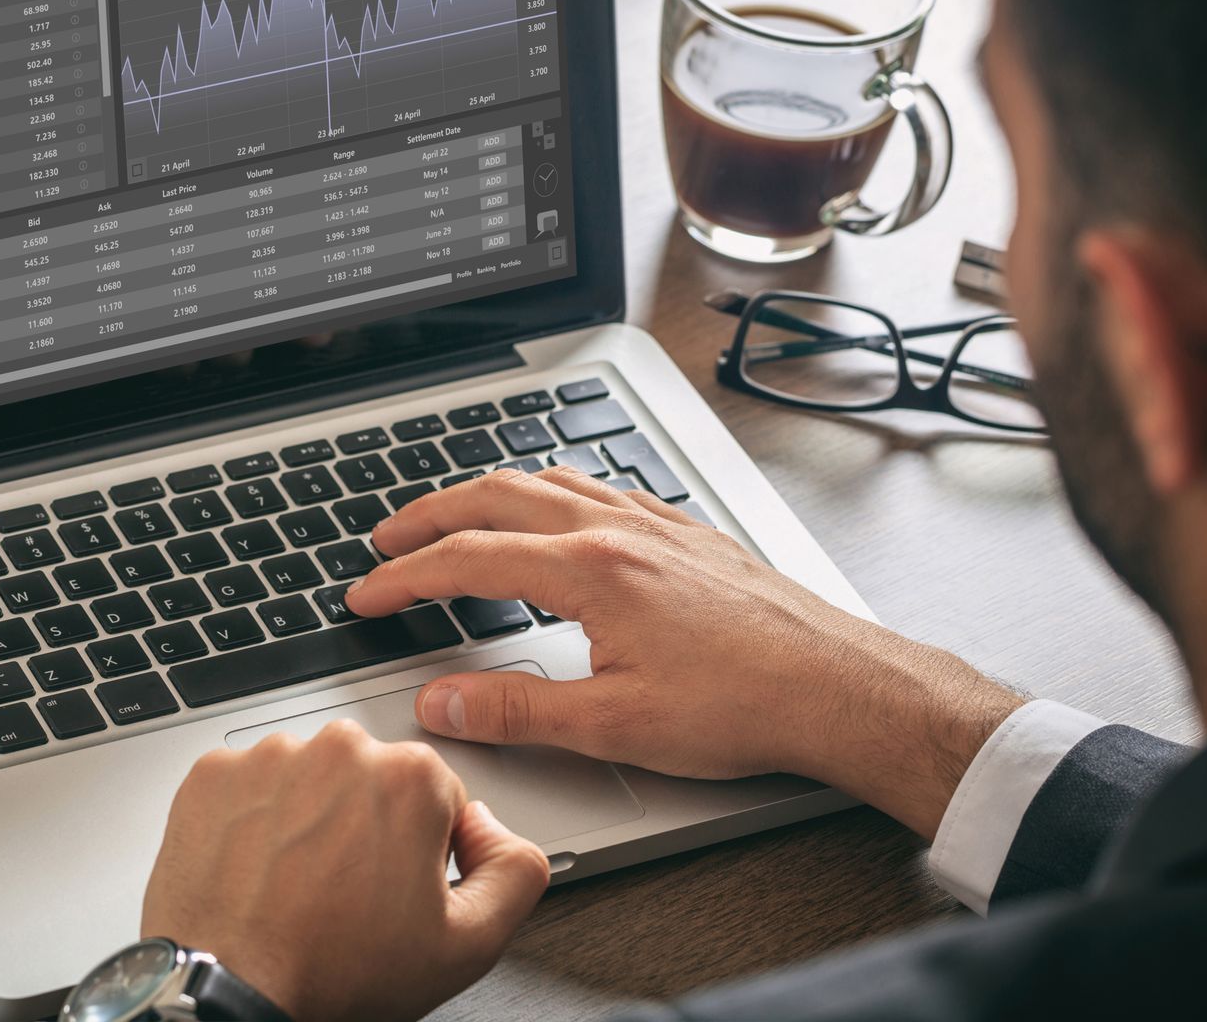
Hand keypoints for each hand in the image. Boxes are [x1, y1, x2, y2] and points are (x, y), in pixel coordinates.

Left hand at [141, 720, 548, 1021]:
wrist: (231, 991)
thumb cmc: (334, 972)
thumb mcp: (467, 945)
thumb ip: (515, 872)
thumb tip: (494, 830)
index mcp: (410, 777)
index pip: (437, 797)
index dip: (422, 851)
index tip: (396, 888)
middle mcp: (339, 748)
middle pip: (370, 779)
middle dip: (366, 826)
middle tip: (346, 893)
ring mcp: (270, 756)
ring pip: (308, 779)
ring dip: (308, 819)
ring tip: (296, 885)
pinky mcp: (213, 773)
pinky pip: (249, 786)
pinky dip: (253, 819)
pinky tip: (258, 870)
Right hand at [346, 468, 1023, 837]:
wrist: (840, 687)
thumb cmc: (745, 706)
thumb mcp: (613, 725)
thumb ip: (515, 710)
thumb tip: (441, 705)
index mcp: (589, 570)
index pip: (467, 560)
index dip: (404, 577)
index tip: (366, 595)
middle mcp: (617, 530)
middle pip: (495, 496)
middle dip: (428, 515)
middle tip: (386, 538)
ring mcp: (654, 523)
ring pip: (548, 480)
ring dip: (486, 493)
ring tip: (454, 515)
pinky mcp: (685, 533)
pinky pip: (599, 485)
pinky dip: (551, 489)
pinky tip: (556, 510)